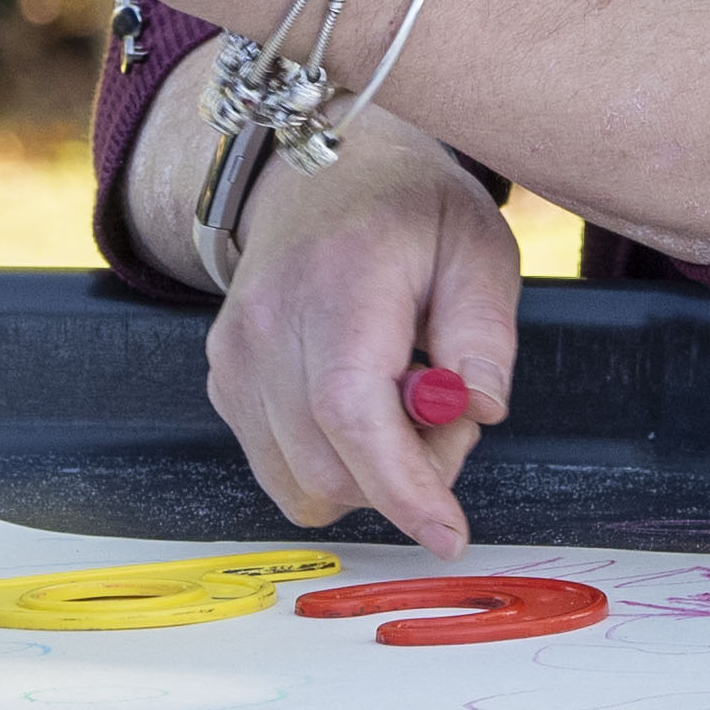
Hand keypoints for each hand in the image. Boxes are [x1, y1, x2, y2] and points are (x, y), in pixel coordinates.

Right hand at [203, 126, 521, 540]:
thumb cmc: (406, 211)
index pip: (351, 408)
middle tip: (447, 416)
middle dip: (405, 477)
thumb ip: (484, 332)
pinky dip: (331, 464)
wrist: (319, 177)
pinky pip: (279, 469)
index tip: (448, 532)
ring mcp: (235, 357)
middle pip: (327, 464)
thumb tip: (477, 409)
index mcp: (340, 278)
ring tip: (402, 408)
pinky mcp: (225, 383)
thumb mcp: (478, 247)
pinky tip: (359, 408)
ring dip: (366, 476)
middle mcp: (269, 322)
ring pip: (300, 483)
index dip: (400, 485)